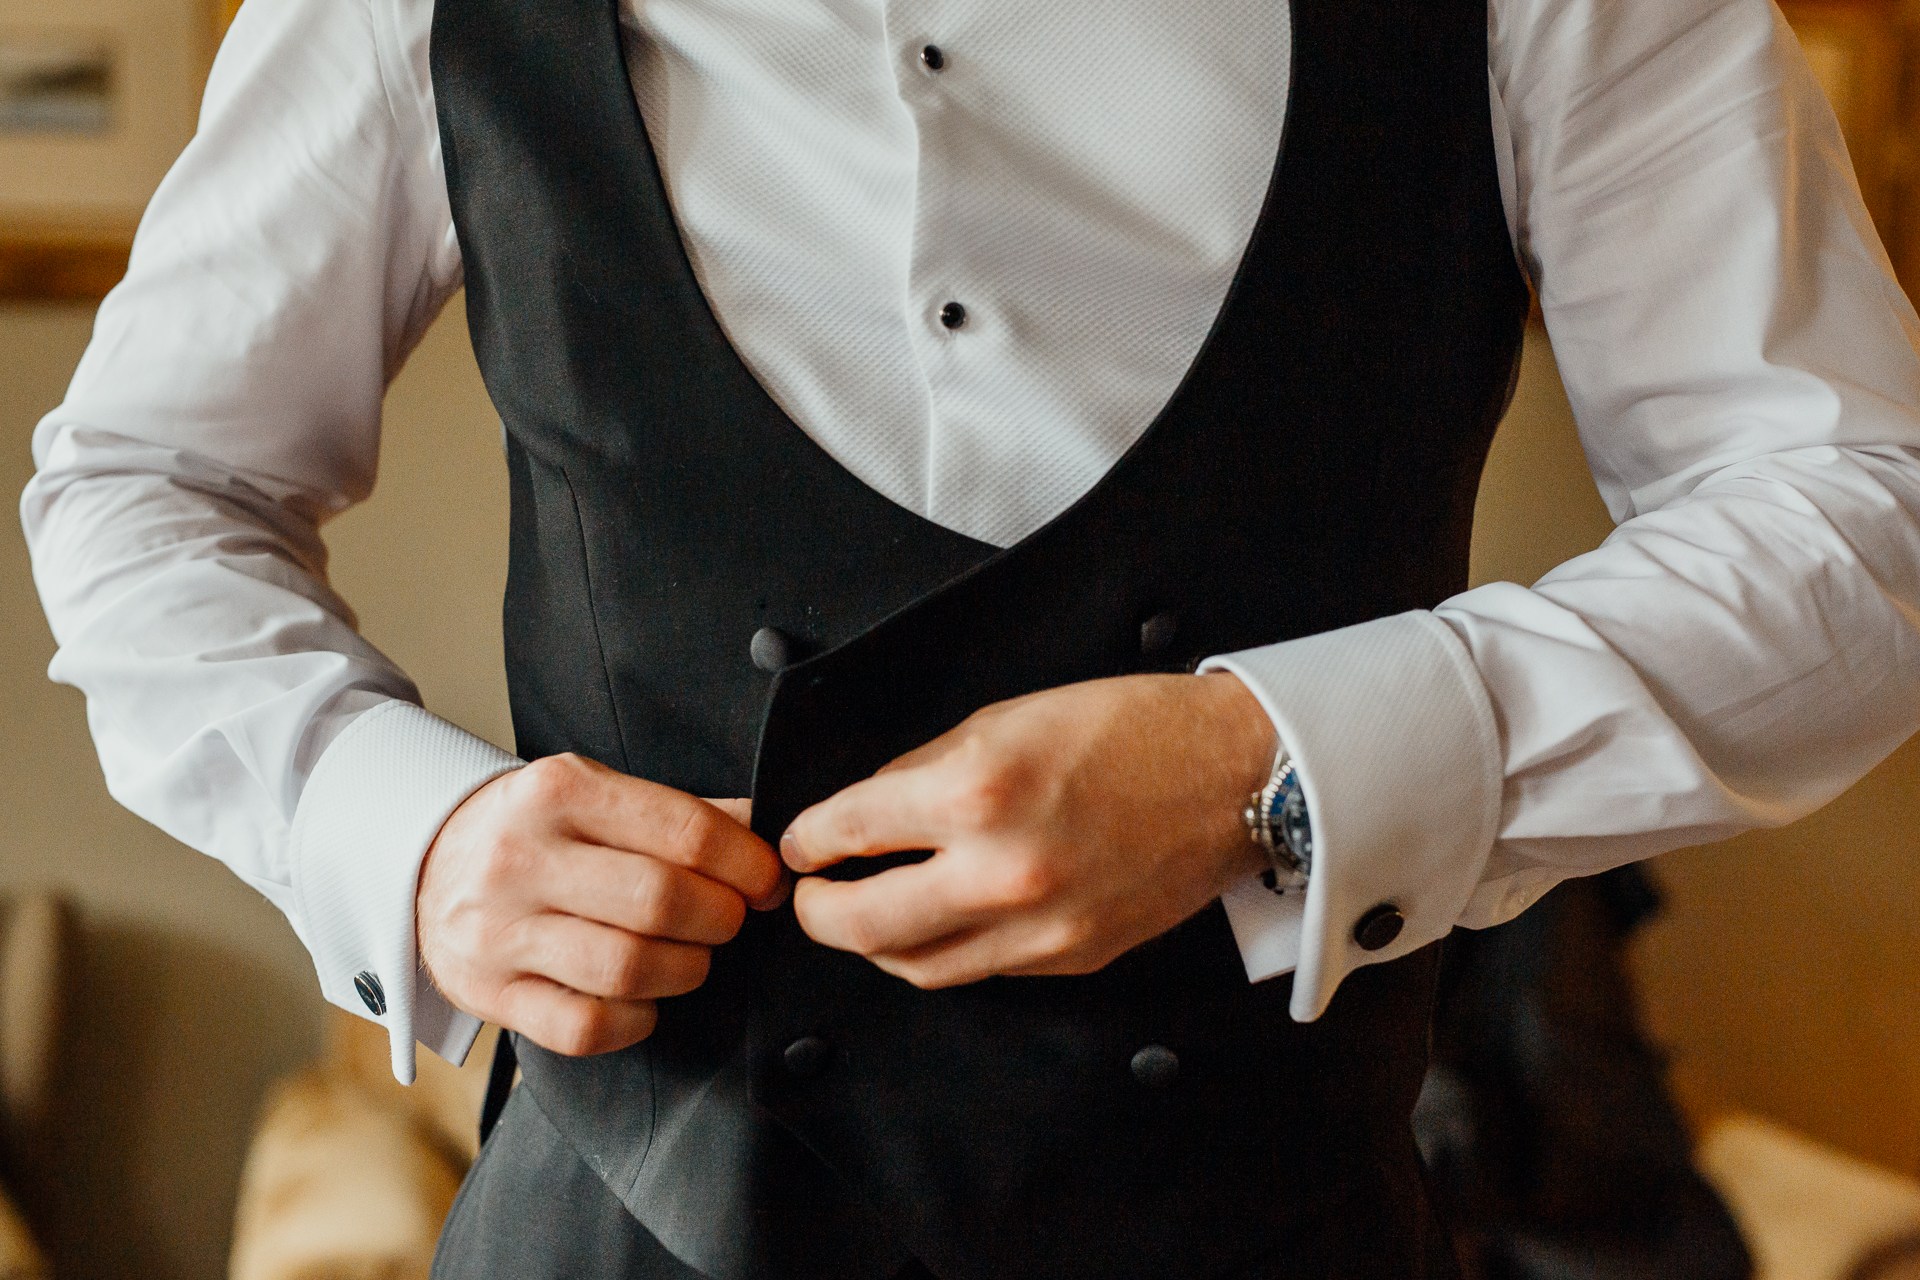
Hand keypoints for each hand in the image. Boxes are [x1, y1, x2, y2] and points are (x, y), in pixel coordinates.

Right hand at [416, 753, 785, 1055]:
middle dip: (720, 918)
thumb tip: (770, 832)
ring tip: (691, 957)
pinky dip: (635, 1020)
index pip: (684, 831)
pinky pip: (586, 1027)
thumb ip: (681, 813)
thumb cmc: (536, 830)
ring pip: (627, 969)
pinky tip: (643, 999)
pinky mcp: (487, 994)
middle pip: (660, 901)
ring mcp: (497, 930)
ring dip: (685, 970)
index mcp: (559, 792)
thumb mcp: (596, 794)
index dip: (746, 864)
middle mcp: (520, 857)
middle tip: (729, 920)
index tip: (767, 882)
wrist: (425, 862)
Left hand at [780, 673, 1275, 987]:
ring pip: (916, 966)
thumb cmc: (1129, 730)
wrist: (1232, 775)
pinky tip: (935, 922)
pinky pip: (978, 969)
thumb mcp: (1006, 717)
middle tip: (807, 895)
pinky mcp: (1069, 957)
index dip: (808, 839)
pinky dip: (942, 951)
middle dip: (816, 911)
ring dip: (873, 944)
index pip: (850, 831)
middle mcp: (1000, 871)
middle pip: (862, 923)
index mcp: (976, 791)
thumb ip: (925, 768)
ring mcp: (1038, 927)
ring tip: (864, 913)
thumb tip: (865, 810)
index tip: (798, 843)